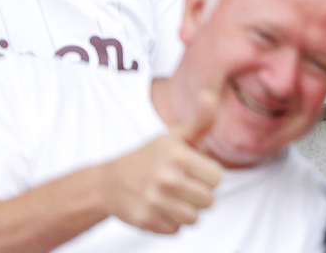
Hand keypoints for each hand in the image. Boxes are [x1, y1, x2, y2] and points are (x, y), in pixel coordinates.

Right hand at [100, 90, 222, 233]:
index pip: (217, 179)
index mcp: (179, 156)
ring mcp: (154, 201)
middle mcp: (166, 179)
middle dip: (198, 194)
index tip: (192, 169)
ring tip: (172, 197)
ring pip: (194, 218)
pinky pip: (176, 230)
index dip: (207, 175)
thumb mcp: (176, 136)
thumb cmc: (150, 157)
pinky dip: (170, 222)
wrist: (109, 182)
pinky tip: (158, 208)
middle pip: (209, 201)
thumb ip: (201, 120)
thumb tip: (209, 95)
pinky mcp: (145, 221)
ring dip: (186, 210)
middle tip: (181, 184)